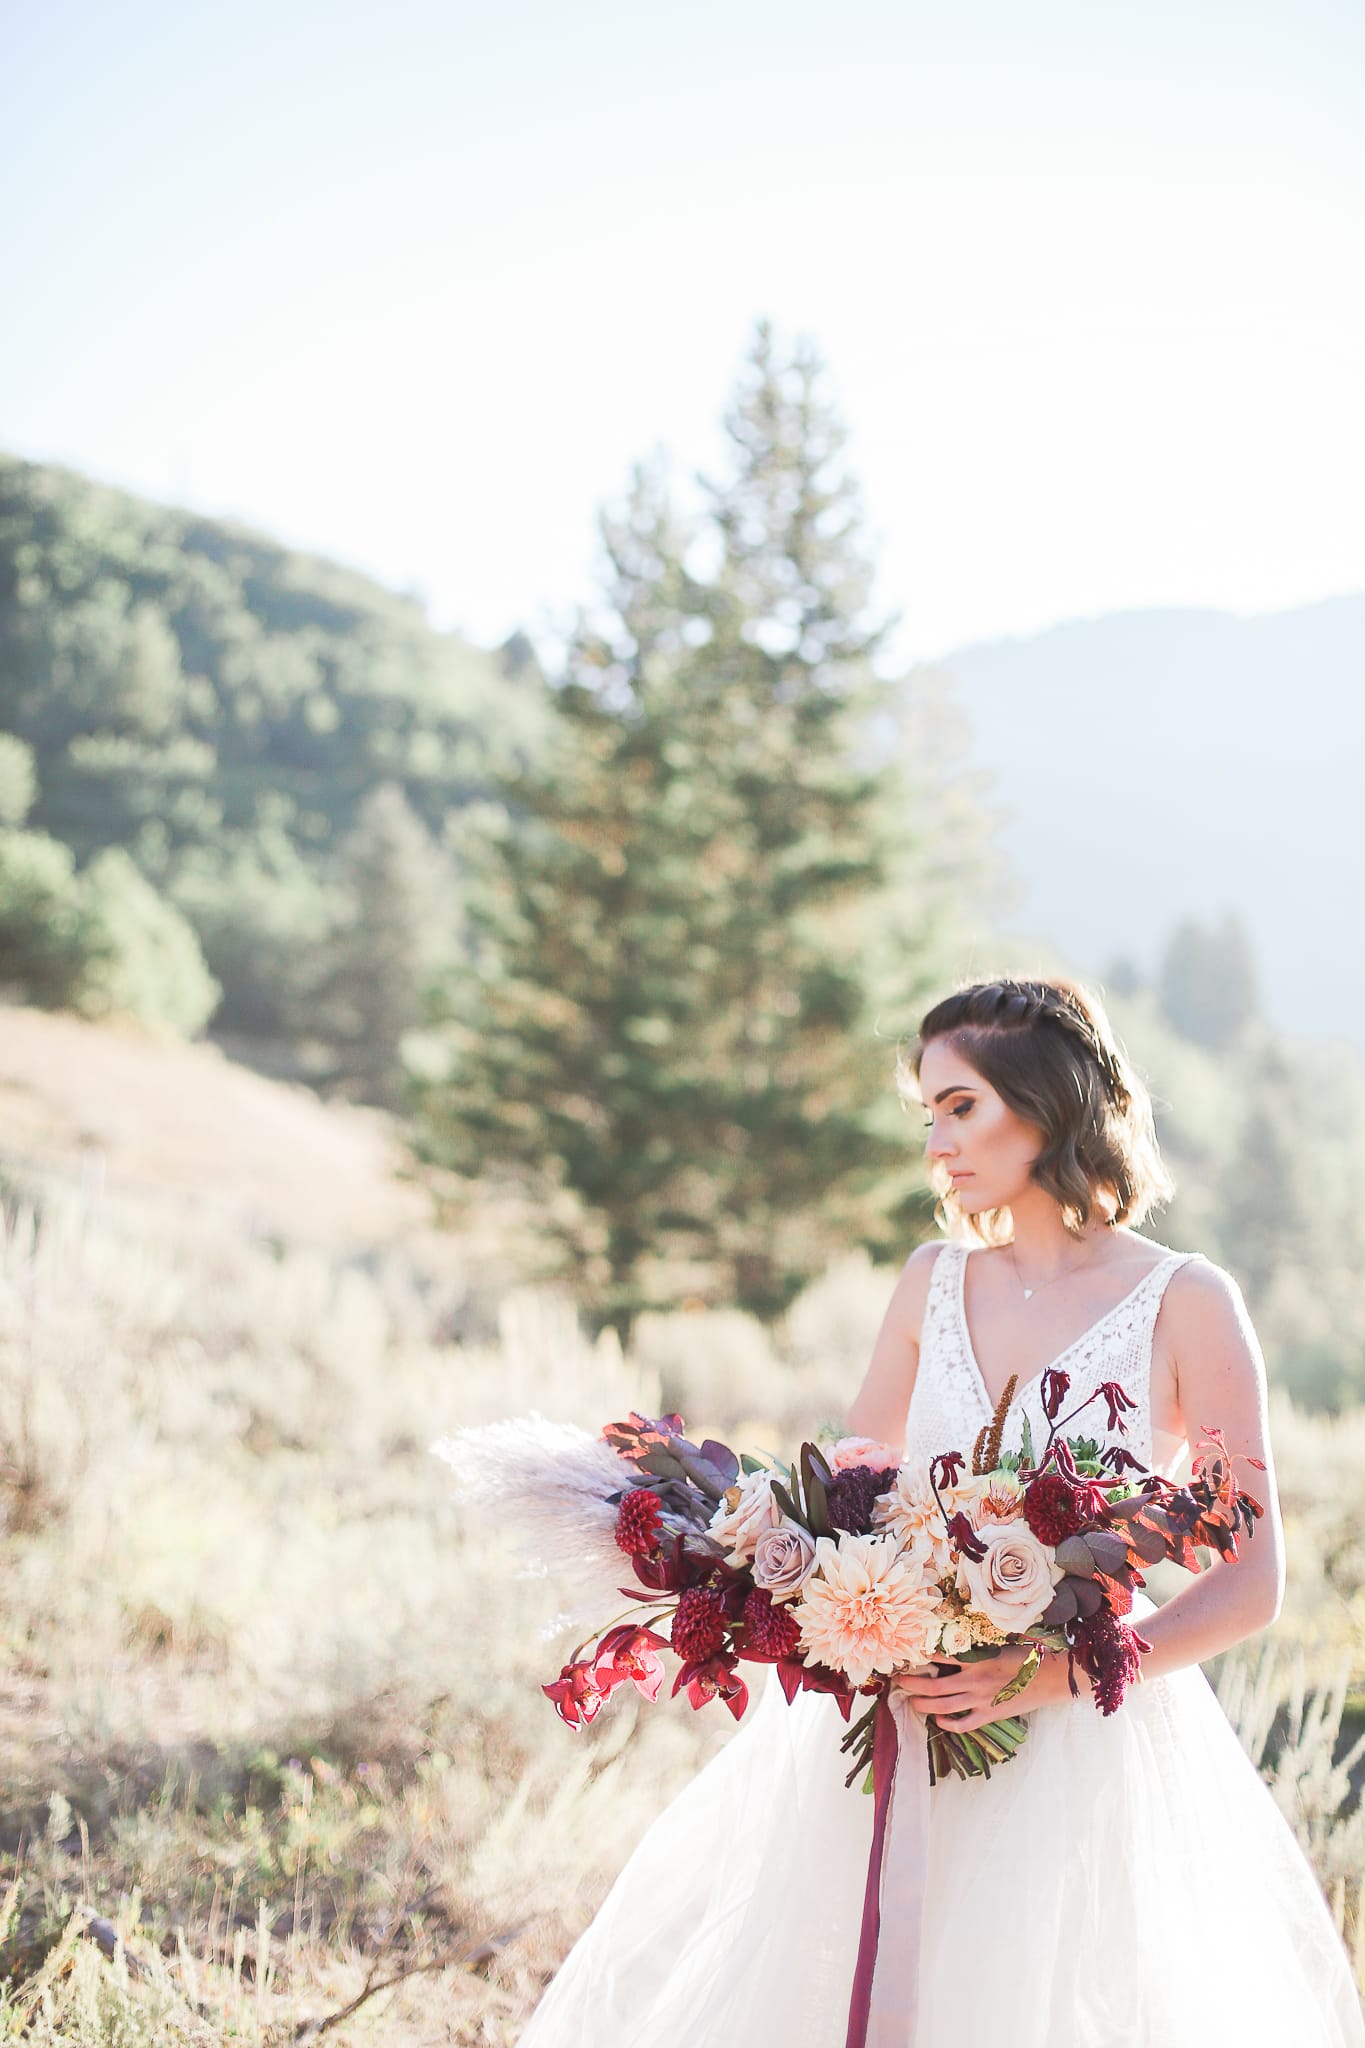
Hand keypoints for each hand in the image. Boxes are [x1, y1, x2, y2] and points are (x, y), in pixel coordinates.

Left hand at [891, 1644, 1062, 1731]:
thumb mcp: (998, 1643)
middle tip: (897, 1681)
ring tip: (910, 1701)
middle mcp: (975, 1681)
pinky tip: (939, 1719)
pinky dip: (948, 1724)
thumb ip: (975, 1645)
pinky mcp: (990, 1715)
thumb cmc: (1025, 1655)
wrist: (1049, 1678)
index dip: (920, 1655)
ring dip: (923, 1704)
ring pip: (943, 1707)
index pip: (940, 1656)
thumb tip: (951, 1639)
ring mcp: (981, 1701)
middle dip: (911, 1684)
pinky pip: (964, 1724)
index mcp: (977, 1659)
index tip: (905, 1654)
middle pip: (934, 1686)